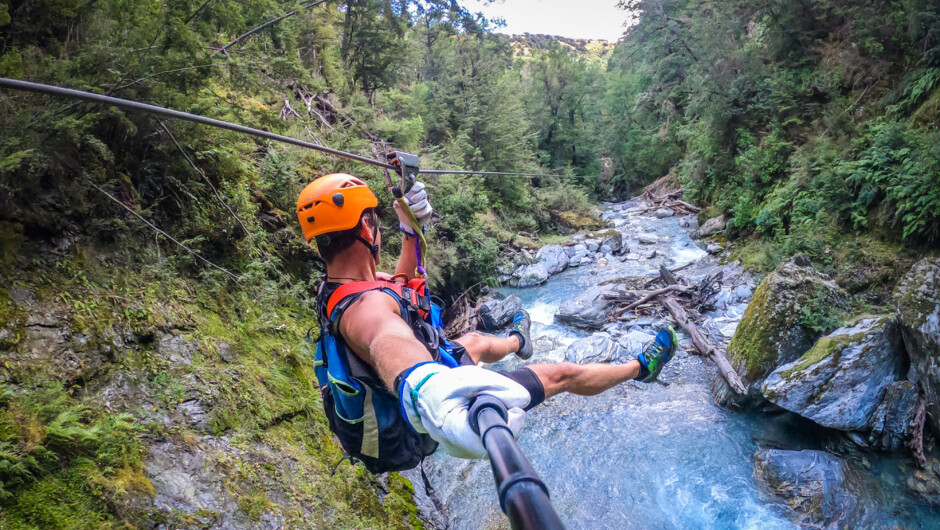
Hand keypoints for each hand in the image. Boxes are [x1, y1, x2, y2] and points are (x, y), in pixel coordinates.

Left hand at [394, 181, 432, 232]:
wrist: (407, 223)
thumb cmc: (403, 212)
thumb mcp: (398, 207)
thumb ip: (398, 202)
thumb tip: (398, 200)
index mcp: (413, 193)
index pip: (419, 185)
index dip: (418, 186)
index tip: (413, 190)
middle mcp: (421, 197)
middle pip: (423, 193)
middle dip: (417, 197)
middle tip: (412, 201)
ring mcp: (425, 203)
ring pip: (424, 202)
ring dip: (417, 207)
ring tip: (411, 211)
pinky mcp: (428, 210)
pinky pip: (425, 210)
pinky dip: (419, 213)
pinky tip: (415, 215)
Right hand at [399, 363, 528, 458]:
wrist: (421, 391)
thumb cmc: (444, 384)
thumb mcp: (473, 378)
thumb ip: (499, 387)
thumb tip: (523, 400)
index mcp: (456, 430)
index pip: (494, 438)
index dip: (511, 424)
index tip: (515, 409)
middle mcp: (457, 447)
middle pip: (495, 443)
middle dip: (505, 423)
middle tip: (504, 404)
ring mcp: (458, 450)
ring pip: (490, 444)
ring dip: (497, 426)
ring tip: (489, 406)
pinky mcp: (460, 448)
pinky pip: (482, 442)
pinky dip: (487, 429)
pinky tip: (481, 415)